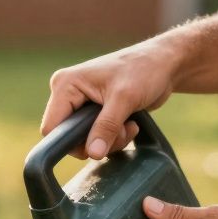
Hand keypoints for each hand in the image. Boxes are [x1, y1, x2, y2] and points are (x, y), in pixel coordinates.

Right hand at [42, 40, 180, 159]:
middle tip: (120, 131)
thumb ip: (106, 127)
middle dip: (96, 141)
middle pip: (68, 137)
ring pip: (84, 140)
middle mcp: (68, 94)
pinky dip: (114, 137)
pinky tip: (129, 124)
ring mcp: (81, 103)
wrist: (165, 64)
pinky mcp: (94, 111)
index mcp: (66, 84)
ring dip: (109, 141)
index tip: (97, 143)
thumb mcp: (124, 99)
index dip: (70, 142)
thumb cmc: (144, 70)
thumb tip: (92, 154)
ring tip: (128, 125)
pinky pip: (96, 137)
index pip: (52, 127)